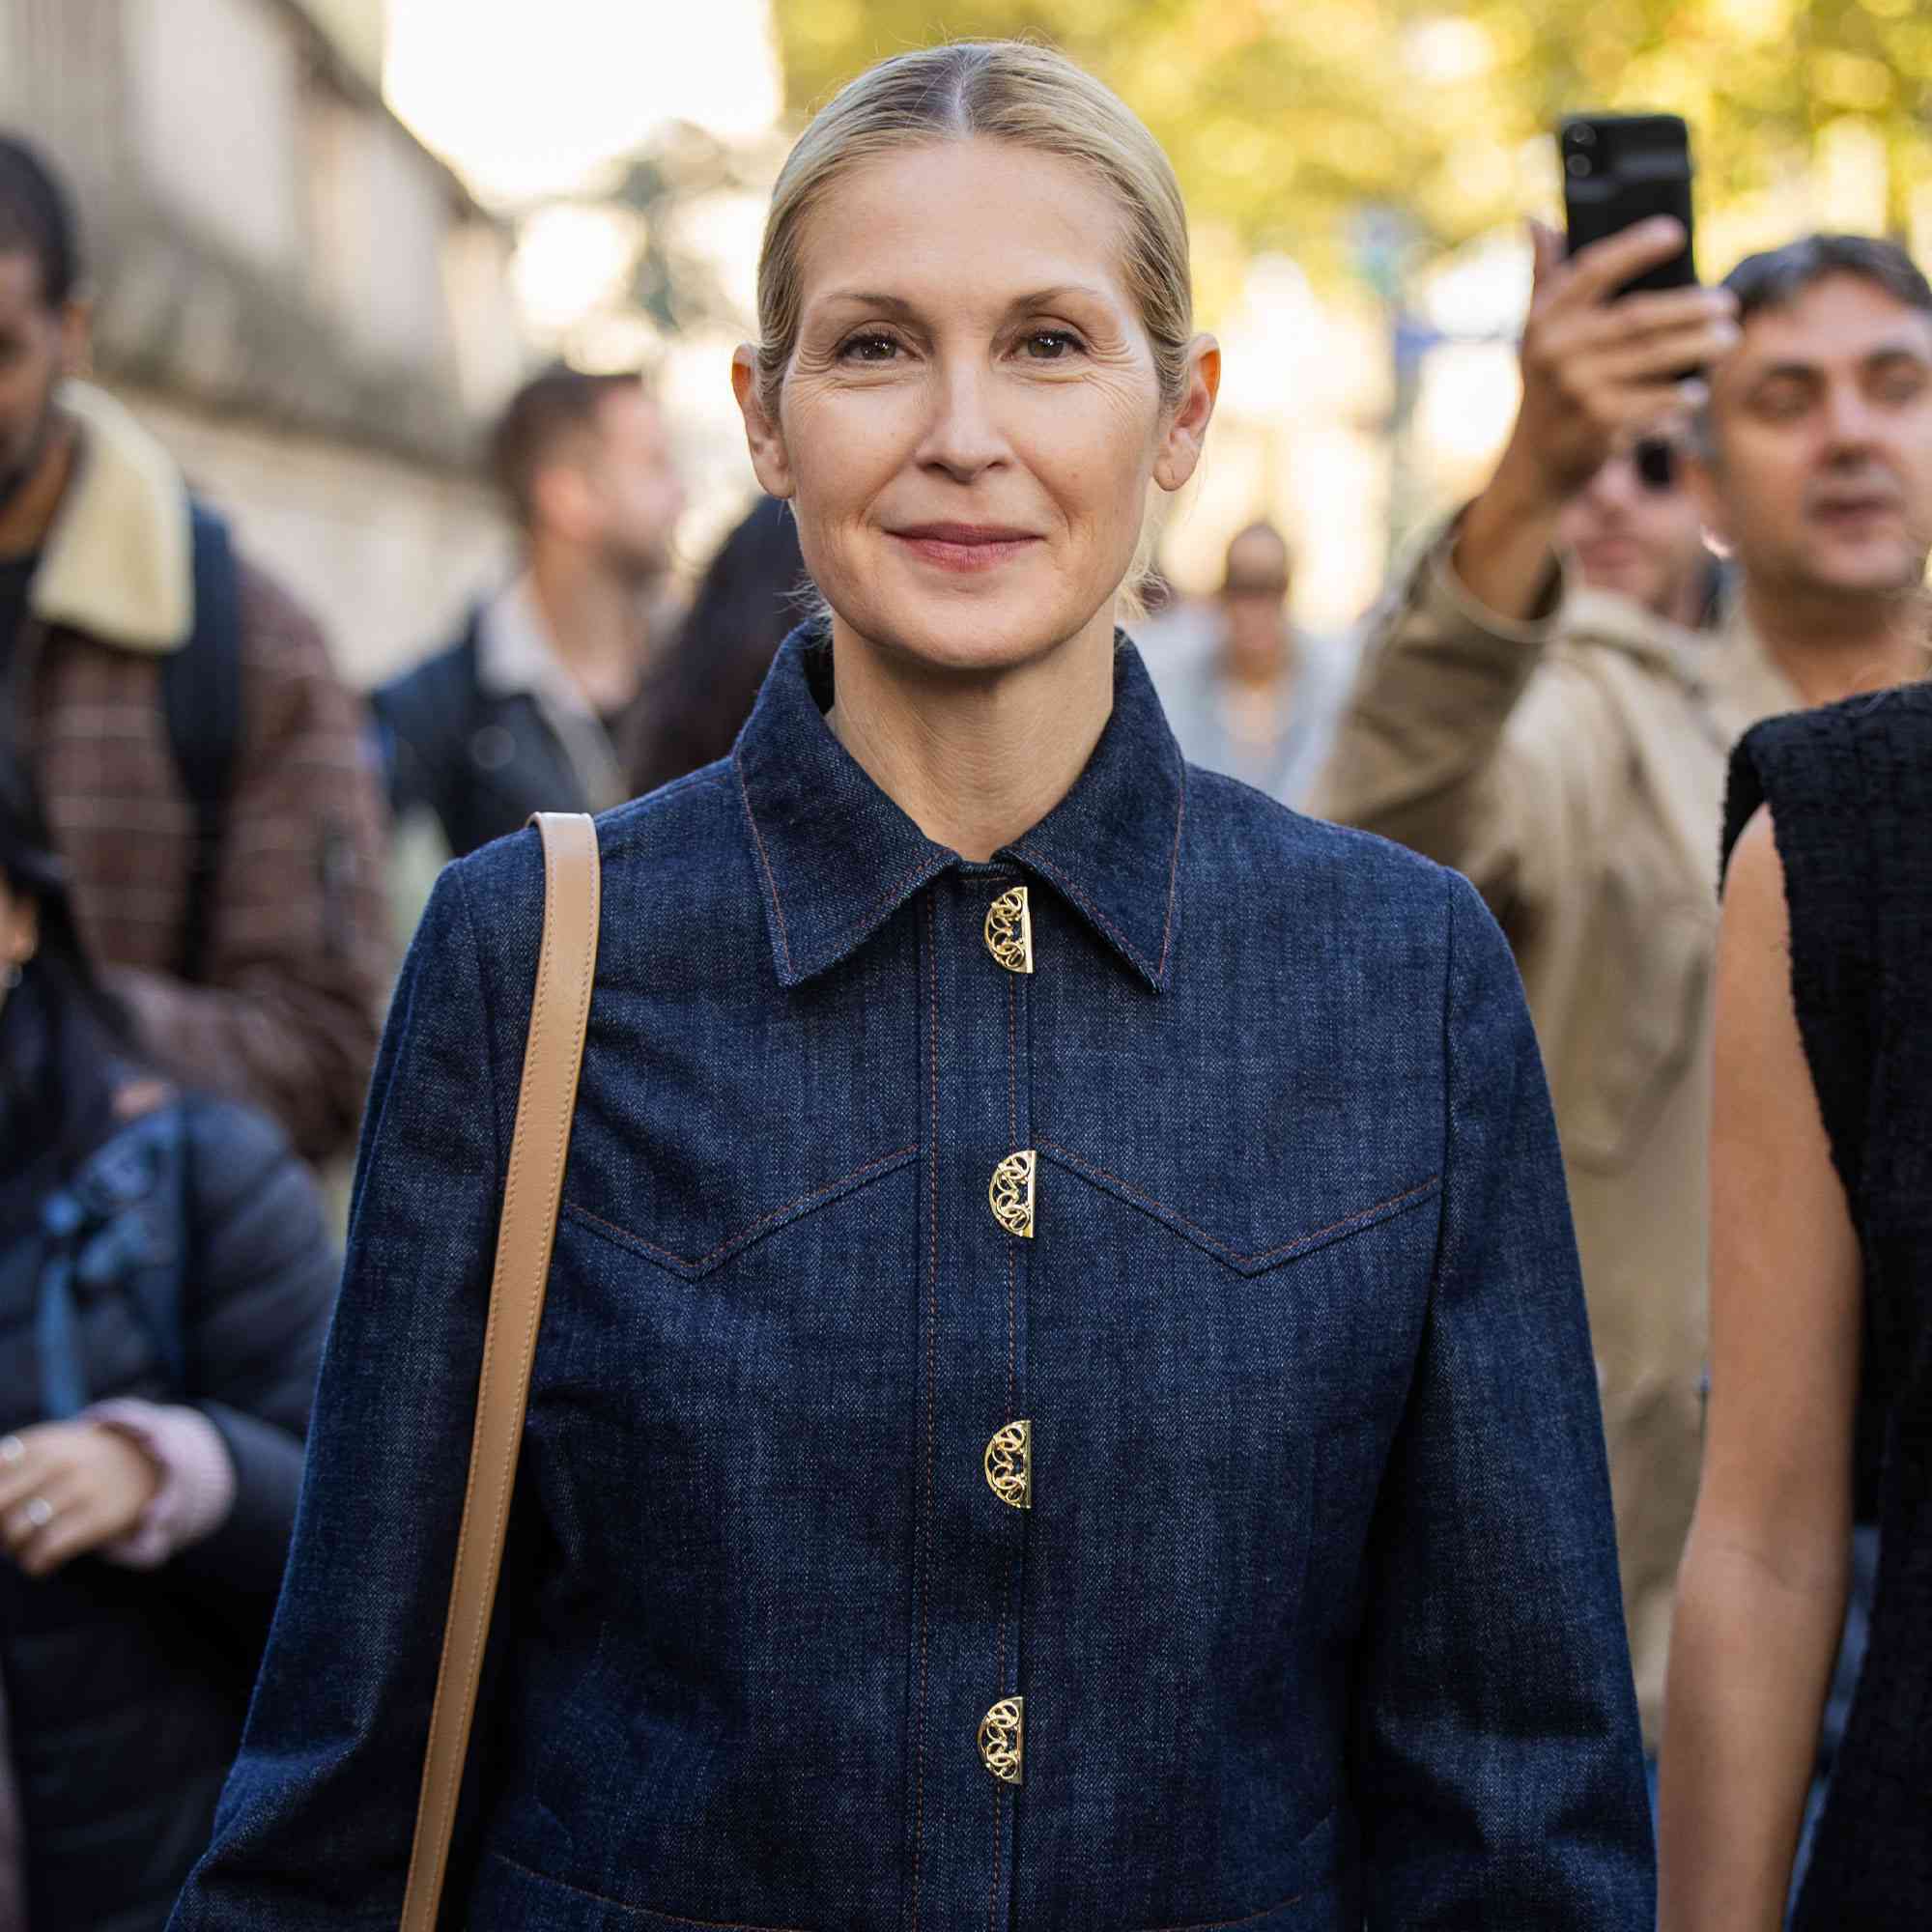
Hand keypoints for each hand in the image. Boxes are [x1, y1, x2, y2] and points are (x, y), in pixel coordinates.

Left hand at [0, 1421, 159, 1577]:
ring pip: (18, 1530)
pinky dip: (35, 1562)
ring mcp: (81, 1488)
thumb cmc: (79, 1462)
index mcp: (41, 1444)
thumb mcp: (47, 1447)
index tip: (9, 1510)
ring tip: (24, 1547)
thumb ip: (7, 1465)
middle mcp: (59, 1462)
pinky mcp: (99, 1517)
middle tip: (8, 1533)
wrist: (145, 1463)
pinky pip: (48, 1549)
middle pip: (0, 1505)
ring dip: (13, 1547)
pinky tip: (41, 1561)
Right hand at [1497, 217, 1739, 506]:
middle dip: (1691, 308)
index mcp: (1545, 320)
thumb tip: (1534, 220)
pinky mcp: (1600, 423)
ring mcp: (1579, 388)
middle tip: (1726, 304)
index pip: (1594, 270)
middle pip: (1640, 317)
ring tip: (1727, 339)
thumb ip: (1543, 276)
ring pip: (1657, 357)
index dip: (1635, 248)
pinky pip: (1656, 401)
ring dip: (1700, 347)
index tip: (1675, 232)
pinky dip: (1681, 396)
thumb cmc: (1547, 384)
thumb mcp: (1536, 332)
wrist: (1535, 461)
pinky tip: (1697, 391)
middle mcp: (1558, 351)